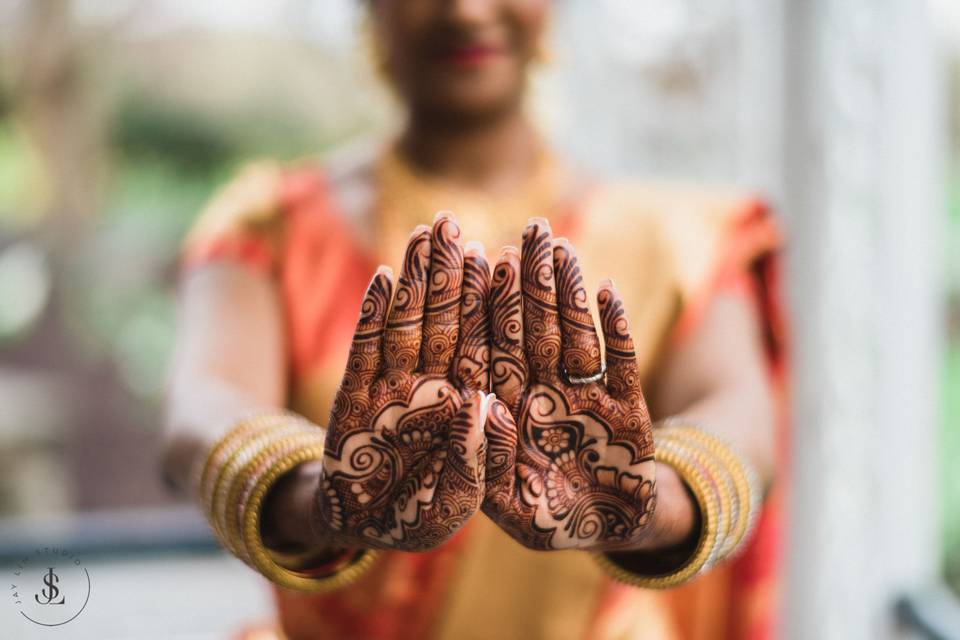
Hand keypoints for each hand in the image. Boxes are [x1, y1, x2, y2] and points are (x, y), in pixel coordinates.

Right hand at [315, 214, 491, 550]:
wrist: (358, 527)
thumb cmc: (415, 519)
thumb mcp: (454, 502)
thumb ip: (473, 459)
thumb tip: (482, 407)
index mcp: (466, 409)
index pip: (482, 346)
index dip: (490, 303)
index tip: (501, 258)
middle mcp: (432, 390)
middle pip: (446, 321)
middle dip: (450, 272)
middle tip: (456, 220)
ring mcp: (392, 389)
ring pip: (408, 325)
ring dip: (415, 280)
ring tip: (422, 232)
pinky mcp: (353, 397)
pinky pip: (366, 351)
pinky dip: (373, 317)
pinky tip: (385, 278)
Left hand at [482, 219, 655, 550]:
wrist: (610, 529)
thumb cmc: (551, 521)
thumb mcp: (512, 506)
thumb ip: (493, 459)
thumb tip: (485, 407)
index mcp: (509, 411)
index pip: (495, 349)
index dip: (489, 305)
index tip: (482, 260)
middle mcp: (544, 395)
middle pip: (534, 329)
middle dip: (530, 280)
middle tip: (528, 228)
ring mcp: (584, 396)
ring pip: (575, 334)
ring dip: (569, 291)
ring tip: (562, 246)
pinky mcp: (626, 406)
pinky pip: (620, 362)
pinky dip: (617, 329)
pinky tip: (609, 289)